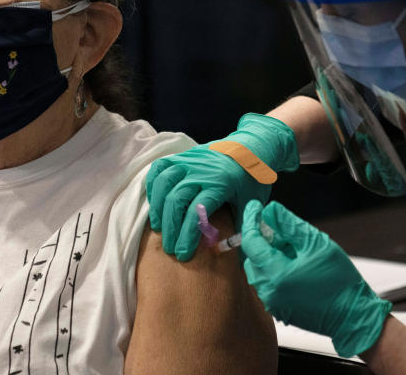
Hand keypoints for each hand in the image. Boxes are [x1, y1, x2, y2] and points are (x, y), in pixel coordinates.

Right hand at [146, 113, 298, 260]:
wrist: (253, 146)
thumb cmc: (252, 178)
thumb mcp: (252, 203)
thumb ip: (242, 228)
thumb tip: (236, 260)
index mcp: (221, 183)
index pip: (196, 212)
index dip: (187, 235)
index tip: (183, 254)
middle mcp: (202, 170)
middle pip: (176, 199)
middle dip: (170, 228)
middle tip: (170, 248)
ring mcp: (189, 160)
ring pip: (164, 183)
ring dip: (158, 208)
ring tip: (158, 228)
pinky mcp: (182, 155)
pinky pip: (159, 168)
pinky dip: (153, 185)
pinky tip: (155, 203)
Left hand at [241, 200, 390, 357]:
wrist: (354, 315)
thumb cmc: (340, 280)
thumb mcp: (316, 243)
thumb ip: (289, 225)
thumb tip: (269, 210)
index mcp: (276, 275)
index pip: (250, 242)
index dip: (251, 221)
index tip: (255, 206)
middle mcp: (269, 292)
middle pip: (252, 257)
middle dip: (264, 240)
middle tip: (286, 233)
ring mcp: (273, 303)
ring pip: (259, 270)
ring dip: (270, 256)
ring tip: (296, 251)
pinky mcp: (279, 309)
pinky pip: (268, 283)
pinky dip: (275, 270)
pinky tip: (297, 267)